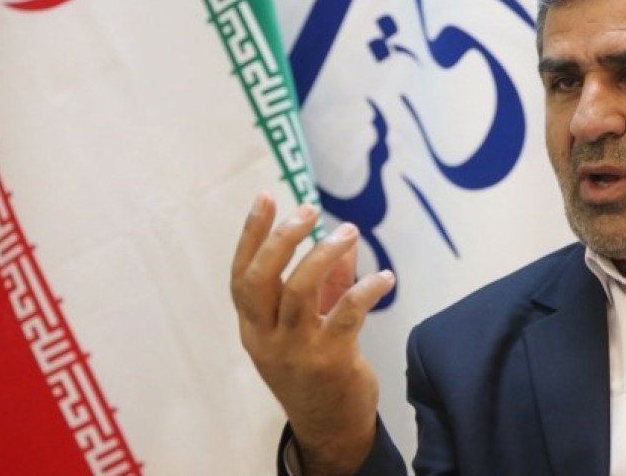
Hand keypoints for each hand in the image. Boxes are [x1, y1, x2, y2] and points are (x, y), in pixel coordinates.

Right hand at [231, 193, 395, 474]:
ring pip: (300, 292)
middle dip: (281, 239)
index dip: (251, 235)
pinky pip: (346, 315)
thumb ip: (327, 282)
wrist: (331, 429)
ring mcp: (295, 351)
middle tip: (309, 210)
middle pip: (260, 280)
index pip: (241, 275)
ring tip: (349, 231)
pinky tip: (385, 277)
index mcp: (253, 327)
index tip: (266, 196)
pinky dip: (366, 290)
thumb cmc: (317, 370)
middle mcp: (265, 338)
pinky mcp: (329, 361)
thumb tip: (346, 239)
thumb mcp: (310, 324)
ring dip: (324, 255)